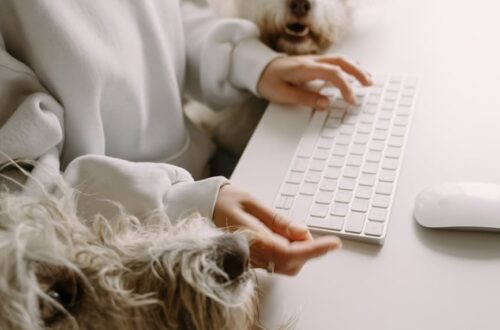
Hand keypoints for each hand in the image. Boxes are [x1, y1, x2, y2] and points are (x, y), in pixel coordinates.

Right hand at [213, 184, 340, 275]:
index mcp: (251, 238)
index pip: (289, 252)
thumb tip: (302, 233)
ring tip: (293, 231)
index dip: (314, 249)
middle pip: (291, 263)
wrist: (204, 205)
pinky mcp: (253, 259)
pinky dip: (289, 252)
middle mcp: (252, 253)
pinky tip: (286, 237)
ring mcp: (252, 259)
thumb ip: (278, 220)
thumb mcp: (253, 202)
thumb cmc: (226, 200)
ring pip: (286, 266)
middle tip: (307, 230)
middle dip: (307, 250)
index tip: (333, 242)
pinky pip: (277, 262)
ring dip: (298, 252)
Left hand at [257, 55, 372, 109]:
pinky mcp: (313, 63)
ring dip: (355, 68)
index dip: (345, 86)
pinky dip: (347, 67)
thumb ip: (305, 99)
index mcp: (305, 68)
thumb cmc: (269, 81)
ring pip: (340, 59)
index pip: (333, 73)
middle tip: (369, 84)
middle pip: (341, 61)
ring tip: (368, 79)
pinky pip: (334, 62)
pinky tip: (354, 72)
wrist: (258, 69)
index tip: (351, 100)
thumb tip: (326, 104)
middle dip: (358, 72)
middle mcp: (312, 61)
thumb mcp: (283, 94)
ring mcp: (313, 60)